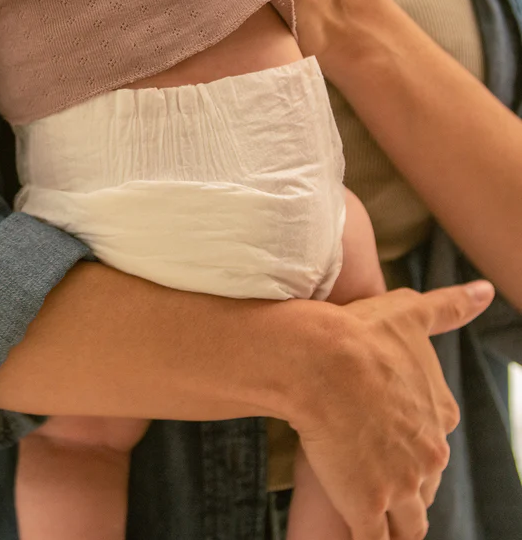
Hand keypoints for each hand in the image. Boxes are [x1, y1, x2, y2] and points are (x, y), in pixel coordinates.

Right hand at [293, 281, 494, 539]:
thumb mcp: (409, 313)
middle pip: (423, 486)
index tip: (392, 445)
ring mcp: (399, 484)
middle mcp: (427, 454)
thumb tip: (486, 291)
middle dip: (405, 488)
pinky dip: (370, 537)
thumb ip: (449, 306)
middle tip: (379, 483)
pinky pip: (374, 539)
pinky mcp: (367, 504)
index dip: (412, 448)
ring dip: (394, 521)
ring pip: (407, 522)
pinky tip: (358, 530)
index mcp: (438, 415)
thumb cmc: (361, 334)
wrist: (320, 359)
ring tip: (378, 519)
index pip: (433, 445)